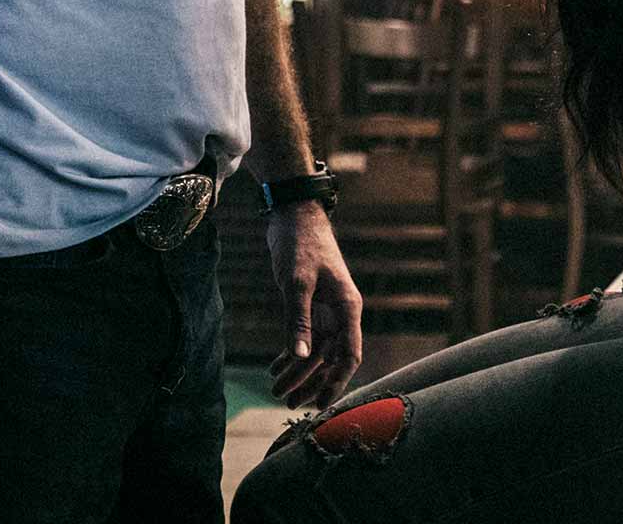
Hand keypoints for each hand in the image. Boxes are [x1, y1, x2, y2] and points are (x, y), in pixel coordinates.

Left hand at [264, 203, 364, 408]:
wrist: (294, 216)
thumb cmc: (301, 245)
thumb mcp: (297, 283)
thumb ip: (299, 320)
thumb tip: (301, 357)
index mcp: (347, 307)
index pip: (349, 354)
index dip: (337, 381)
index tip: (321, 404)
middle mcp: (340, 312)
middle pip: (329, 358)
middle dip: (310, 383)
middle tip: (289, 405)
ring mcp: (325, 309)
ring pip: (315, 351)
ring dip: (298, 372)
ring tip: (277, 392)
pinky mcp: (309, 305)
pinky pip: (304, 337)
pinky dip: (290, 353)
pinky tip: (274, 368)